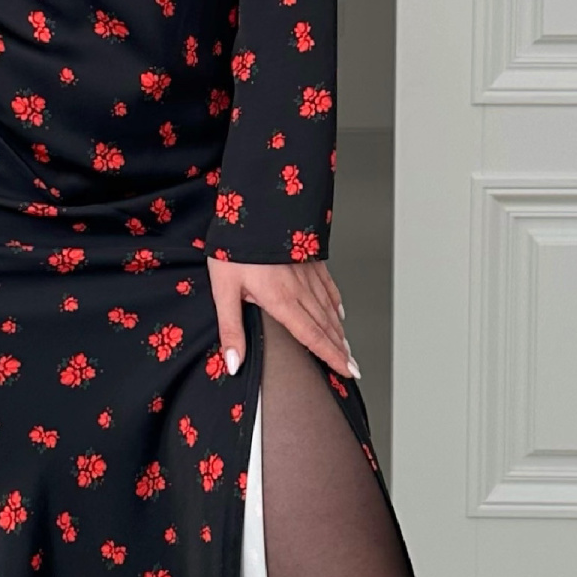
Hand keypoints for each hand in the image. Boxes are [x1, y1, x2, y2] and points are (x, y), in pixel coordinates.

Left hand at [207, 257, 356, 380]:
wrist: (254, 205)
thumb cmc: (234, 247)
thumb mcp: (223, 290)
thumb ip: (232, 329)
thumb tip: (235, 363)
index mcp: (281, 300)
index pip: (312, 336)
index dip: (330, 356)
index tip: (346, 371)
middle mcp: (300, 289)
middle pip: (325, 326)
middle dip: (340, 349)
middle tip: (353, 368)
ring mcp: (308, 273)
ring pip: (329, 308)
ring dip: (339, 330)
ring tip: (347, 348)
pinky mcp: (309, 259)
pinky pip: (328, 286)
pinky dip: (335, 302)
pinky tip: (339, 311)